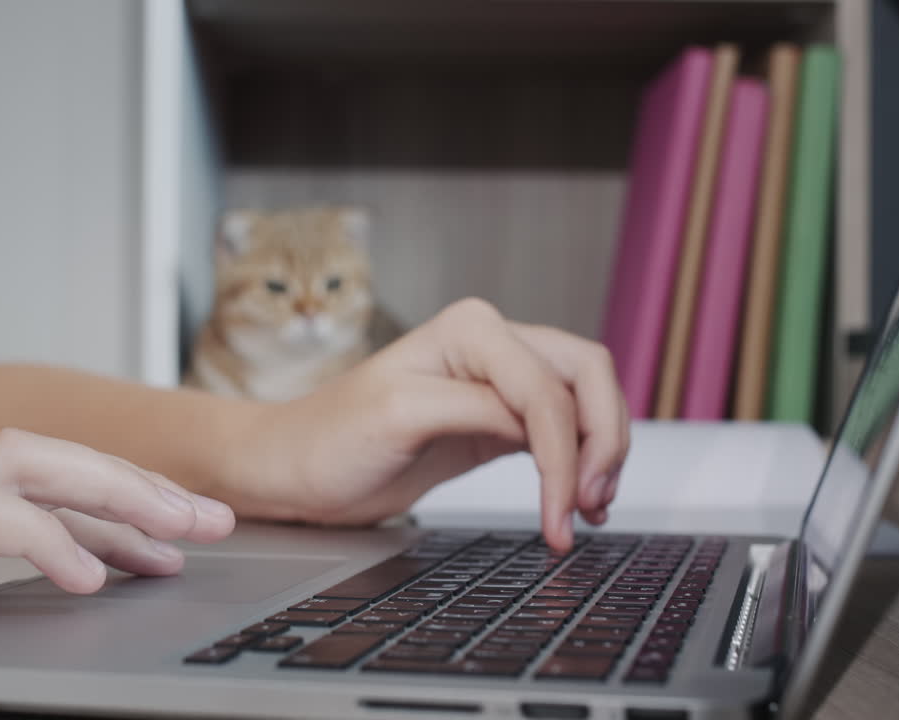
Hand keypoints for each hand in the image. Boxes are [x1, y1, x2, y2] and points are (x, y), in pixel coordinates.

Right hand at [0, 429, 233, 641]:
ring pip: (43, 470)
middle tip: (215, 523)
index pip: (82, 485)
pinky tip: (89, 579)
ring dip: (115, 497)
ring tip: (173, 536)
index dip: (144, 501)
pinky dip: (46, 543)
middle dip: (151, 490)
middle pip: (77, 465)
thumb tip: (61, 570)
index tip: (199, 529)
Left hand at [232, 299, 628, 552]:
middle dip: (602, 443)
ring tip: (587, 511)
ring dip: (599, 454)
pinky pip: (563, 430)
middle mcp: (493, 343)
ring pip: (585, 401)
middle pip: (588, 378)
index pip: (548, 389)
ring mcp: (499, 380)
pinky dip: (580, 462)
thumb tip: (542, 426)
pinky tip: (576, 500)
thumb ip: (476, 410)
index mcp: (470, 329)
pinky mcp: (499, 419)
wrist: (296, 469)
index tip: (562, 510)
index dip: (565, 452)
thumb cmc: (328, 439)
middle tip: (591, 506)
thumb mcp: (399, 417)